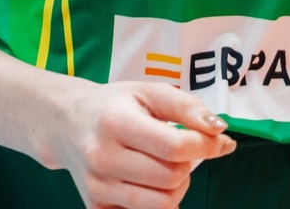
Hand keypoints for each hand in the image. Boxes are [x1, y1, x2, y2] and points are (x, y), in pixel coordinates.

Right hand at [54, 79, 235, 208]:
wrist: (69, 123)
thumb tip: (220, 132)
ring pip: (163, 204)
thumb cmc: (116, 104)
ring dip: (177, 186)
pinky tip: (149, 180)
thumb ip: (187, 108)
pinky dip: (159, 202)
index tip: (214, 138)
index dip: (204, 145)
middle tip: (179, 148)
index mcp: (115, 122)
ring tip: (166, 165)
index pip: (174, 147)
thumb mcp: (150, 91)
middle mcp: (102, 158)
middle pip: (172, 178)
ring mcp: (97, 188)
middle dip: (188, 164)